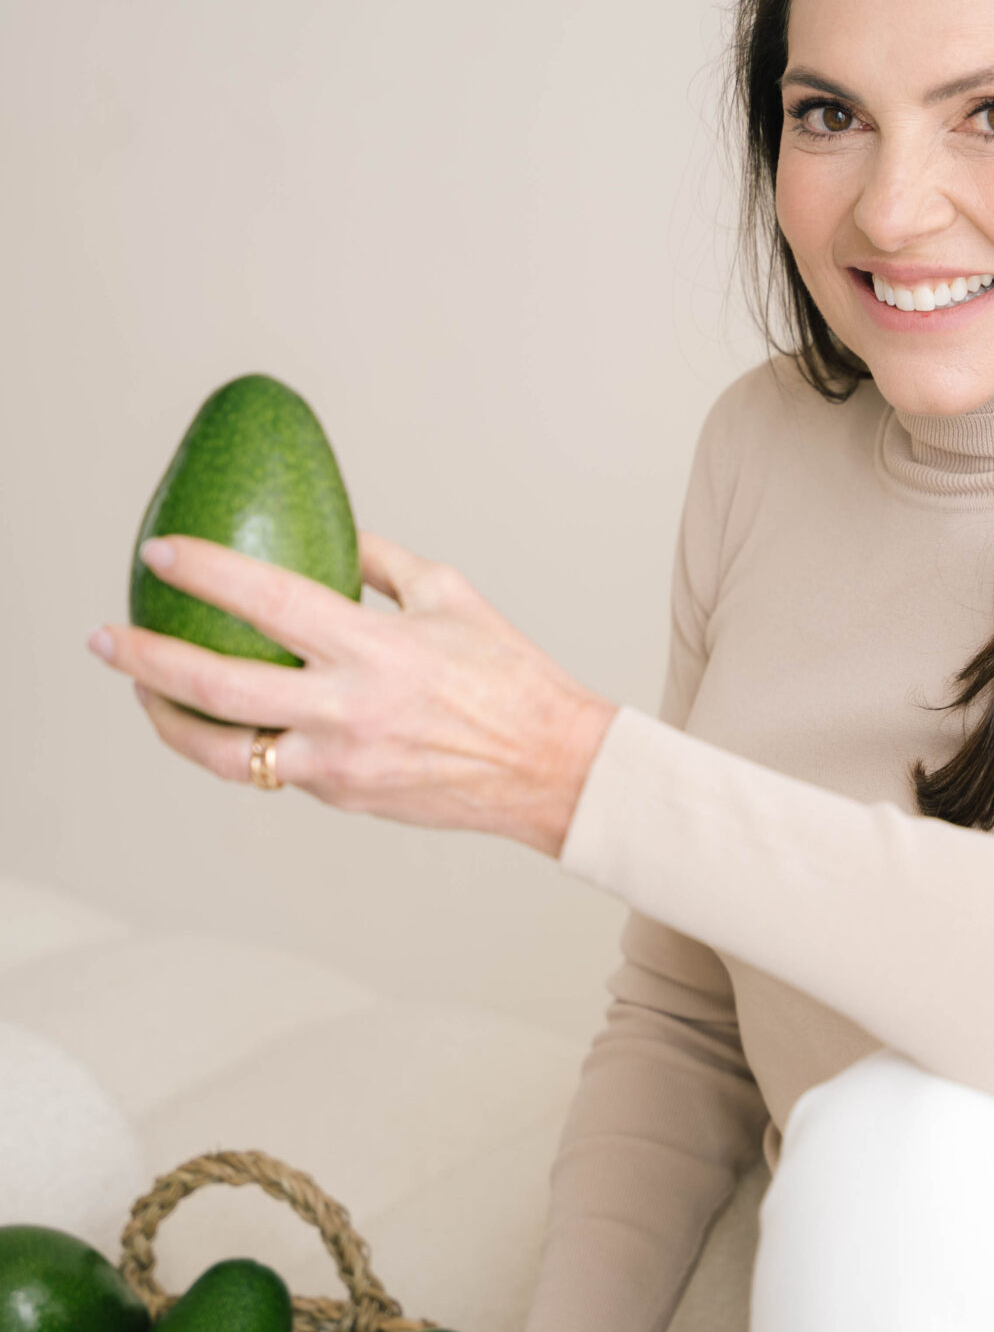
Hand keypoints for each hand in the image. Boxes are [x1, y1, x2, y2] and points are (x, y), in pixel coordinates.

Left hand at [87, 532, 615, 856]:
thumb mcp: (451, 594)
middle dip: (147, 661)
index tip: (161, 553)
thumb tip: (329, 537)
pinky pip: (270, 769)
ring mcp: (340, 763)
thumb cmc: (510, 676)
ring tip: (140, 692)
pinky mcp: (341, 795)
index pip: (268, 601)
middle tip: (105, 636)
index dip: (205, 573)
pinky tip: (215, 719)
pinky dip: (236, 742)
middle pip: (219, 687)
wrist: (551, 767)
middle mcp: (349, 709)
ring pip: (224, 752)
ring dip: (168, 720)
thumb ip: (382, 563)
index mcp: (376, 648)